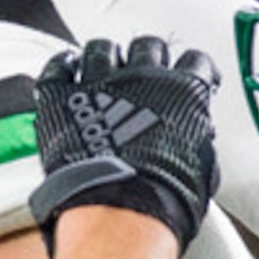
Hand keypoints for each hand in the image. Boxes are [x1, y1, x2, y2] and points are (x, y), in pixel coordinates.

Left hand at [29, 36, 221, 252]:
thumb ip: (199, 142)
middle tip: (143, 75)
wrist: (121, 212)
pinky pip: (58, 66)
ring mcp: (99, 82)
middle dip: (148, 58)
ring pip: (101, 48)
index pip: (194, 61)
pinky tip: (66, 71)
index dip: (191, 69)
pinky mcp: (60, 97)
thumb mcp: (201, 168)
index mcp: (183, 91)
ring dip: (105, 57)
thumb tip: (198, 142)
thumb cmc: (164, 200)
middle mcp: (142, 77)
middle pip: (147, 46)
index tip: (186, 76)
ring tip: (103, 71)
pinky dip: (62, 66)